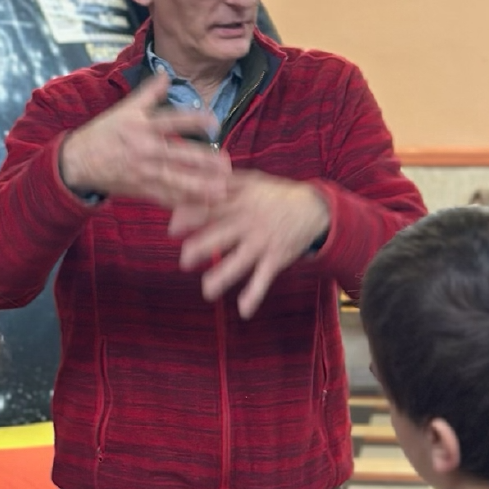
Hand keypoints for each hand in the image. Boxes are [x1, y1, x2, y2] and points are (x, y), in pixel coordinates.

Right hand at [58, 73, 231, 208]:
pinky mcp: (141, 190)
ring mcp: (143, 172)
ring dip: (199, 187)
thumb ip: (149, 92)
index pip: (172, 120)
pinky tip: (201, 207)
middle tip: (226, 164)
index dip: (194, 120)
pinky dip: (183, 203)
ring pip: (175, 181)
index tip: (214, 121)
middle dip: (203, 161)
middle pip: (178, 156)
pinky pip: (165, 198)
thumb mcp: (124, 109)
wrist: (78, 162)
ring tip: (220, 190)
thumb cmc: (104, 133)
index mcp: (142, 127)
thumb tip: (166, 73)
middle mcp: (144, 150)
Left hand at [169, 173, 331, 318]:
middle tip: (184, 260)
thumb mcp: (252, 181)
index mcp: (240, 202)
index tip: (173, 227)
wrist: (315, 208)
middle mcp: (249, 222)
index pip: (212, 208)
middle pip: (222, 234)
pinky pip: (263, 279)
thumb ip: (224, 181)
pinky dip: (255, 295)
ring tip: (208, 290)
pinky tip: (244, 311)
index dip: (192, 217)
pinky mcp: (276, 258)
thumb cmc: (276, 194)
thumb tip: (194, 177)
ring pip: (240, 261)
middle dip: (202, 248)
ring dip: (224, 276)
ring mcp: (262, 242)